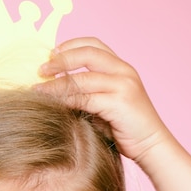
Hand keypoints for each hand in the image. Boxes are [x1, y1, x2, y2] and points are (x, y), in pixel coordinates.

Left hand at [37, 37, 167, 161]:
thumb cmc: (126, 128)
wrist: (152, 146)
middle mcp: (124, 71)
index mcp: (122, 67)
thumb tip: (55, 88)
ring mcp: (123, 86)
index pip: (94, 45)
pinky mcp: (119, 103)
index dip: (70, 45)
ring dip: (57, 83)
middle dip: (61, 60)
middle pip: (87, 54)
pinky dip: (66, 100)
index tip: (51, 53)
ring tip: (38, 89)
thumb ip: (88, 92)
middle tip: (41, 69)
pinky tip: (53, 103)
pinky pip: (85, 98)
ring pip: (82, 78)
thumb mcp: (107, 103)